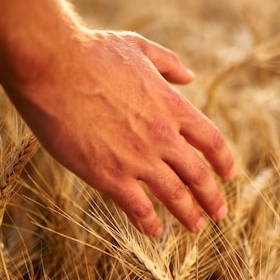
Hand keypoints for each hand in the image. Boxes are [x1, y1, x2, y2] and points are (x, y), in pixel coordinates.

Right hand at [8, 29, 235, 236]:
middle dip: (212, 198)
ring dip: (189, 215)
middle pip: (199, 175)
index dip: (224, 162)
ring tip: (196, 227)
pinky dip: (149, 222)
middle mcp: (164, 136)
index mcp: (174, 107)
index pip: (213, 142)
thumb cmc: (91, 52)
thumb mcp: (140, 48)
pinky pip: (137, 207)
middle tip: (218, 214)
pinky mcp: (108, 174)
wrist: (51, 64)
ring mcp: (138, 157)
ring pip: (175, 196)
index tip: (229, 176)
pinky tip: (154, 232)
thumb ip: (169, 63)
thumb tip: (190, 76)